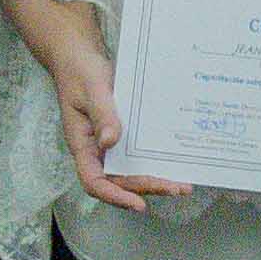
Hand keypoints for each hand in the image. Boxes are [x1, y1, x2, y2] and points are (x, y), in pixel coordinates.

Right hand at [45, 54, 176, 212]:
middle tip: (176, 188)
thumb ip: (102, 114)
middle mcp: (95, 149)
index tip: (138, 203)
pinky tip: (172, 162)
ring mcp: (108, 143)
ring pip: (129, 171)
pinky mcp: (121, 134)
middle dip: (146, 188)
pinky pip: (136, 154)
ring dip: (153, 180)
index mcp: (81, 143)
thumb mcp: (92, 89)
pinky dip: (153, 161)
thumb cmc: (80, 71)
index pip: (93, 181)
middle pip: (118, 181)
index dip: (115, 196)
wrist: (79, 56)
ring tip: (181, 184)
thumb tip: (110, 141)